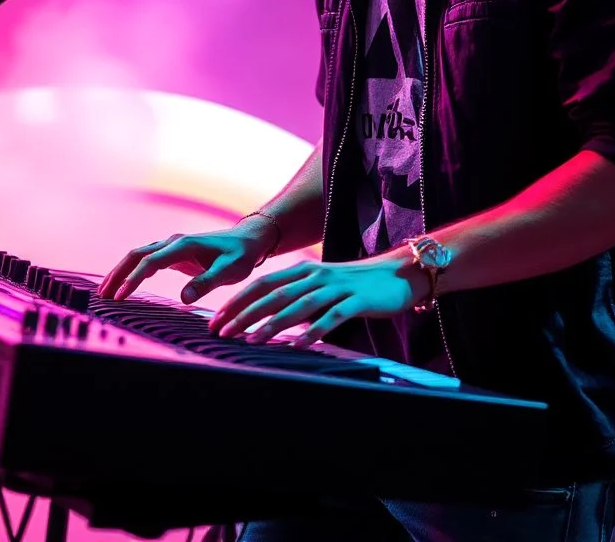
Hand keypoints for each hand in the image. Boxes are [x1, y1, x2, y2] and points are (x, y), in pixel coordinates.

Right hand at [98, 225, 271, 303]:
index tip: (120, 297)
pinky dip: (132, 271)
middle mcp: (173, 243)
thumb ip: (207, 283)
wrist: (249, 239)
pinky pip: (146, 261)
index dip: (133, 280)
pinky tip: (125, 285)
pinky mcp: (174, 254)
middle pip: (136, 255)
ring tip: (106, 292)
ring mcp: (172, 247)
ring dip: (121, 272)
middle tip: (103, 296)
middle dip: (118, 274)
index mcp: (183, 245)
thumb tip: (184, 297)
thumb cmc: (241, 254)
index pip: (150, 262)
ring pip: (138, 256)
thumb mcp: (230, 270)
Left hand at [208, 255, 427, 345]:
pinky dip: (314, 331)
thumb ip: (295, 296)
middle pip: (274, 294)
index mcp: (303, 270)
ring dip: (274, 323)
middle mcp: (316, 275)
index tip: (216, 321)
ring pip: (299, 305)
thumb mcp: (321, 286)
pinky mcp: (357, 300)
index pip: (262, 284)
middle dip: (245, 314)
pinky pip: (332, 317)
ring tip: (252, 340)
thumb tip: (263, 316)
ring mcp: (336, 287)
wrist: (398, 273)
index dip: (238, 301)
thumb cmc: (355, 285)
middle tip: (223, 333)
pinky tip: (299, 345)